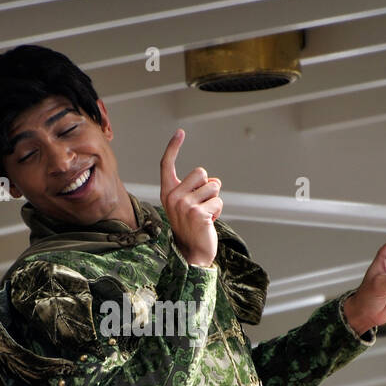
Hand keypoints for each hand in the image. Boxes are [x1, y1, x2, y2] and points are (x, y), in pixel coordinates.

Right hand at [160, 129, 218, 266]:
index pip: (167, 165)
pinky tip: (208, 222)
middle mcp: (173, 197)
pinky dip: (218, 211)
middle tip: (201, 206)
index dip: (173, 147)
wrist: (192, 253)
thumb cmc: (191, 227)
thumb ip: (192, 189)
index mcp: (167, 193)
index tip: (180, 133)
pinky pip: (218, 201)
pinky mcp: (198, 213)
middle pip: (201, 172)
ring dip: (214, 200)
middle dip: (208, 187)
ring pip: (213, 186)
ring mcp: (184, 205)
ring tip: (205, 215)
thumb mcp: (185, 205)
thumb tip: (211, 180)